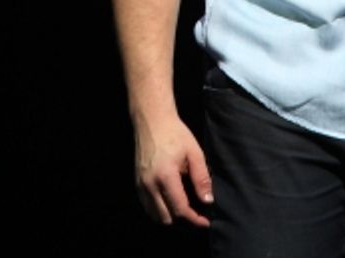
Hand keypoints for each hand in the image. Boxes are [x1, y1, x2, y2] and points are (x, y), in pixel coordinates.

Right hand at [133, 113, 214, 227]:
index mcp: (165, 176)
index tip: (205, 222)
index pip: (180, 208)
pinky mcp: (136, 183)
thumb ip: (201, 178)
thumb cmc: (176, 134)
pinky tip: (169, 200)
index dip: (194, 219)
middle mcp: (150, 185)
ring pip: (154, 215)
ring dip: (169, 216)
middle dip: (182, 219)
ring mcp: (140, 185)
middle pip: (166, 218)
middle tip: (196, 213)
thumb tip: (208, 201)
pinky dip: (158, 209)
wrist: (152, 122)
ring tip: (184, 207)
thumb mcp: (194, 153)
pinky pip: (147, 206)